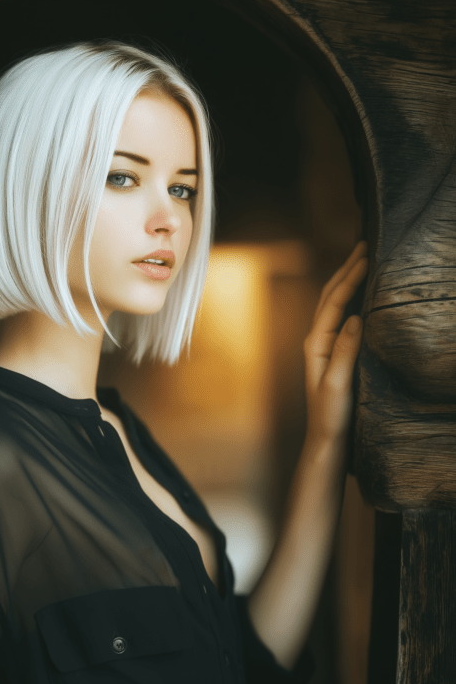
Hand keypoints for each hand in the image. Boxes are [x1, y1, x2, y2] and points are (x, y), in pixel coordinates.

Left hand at [303, 240, 367, 444]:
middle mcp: (318, 340)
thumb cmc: (331, 416)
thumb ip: (345, 351)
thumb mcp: (338, 384)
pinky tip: (365, 290)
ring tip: (364, 257)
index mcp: (316, 343)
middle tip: (365, 243)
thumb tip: (354, 317)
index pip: (333, 302)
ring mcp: (326, 345)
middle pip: (331, 295)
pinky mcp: (337, 353)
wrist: (327, 440)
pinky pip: (344, 317)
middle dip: (347, 268)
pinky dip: (353, 298)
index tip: (366, 255)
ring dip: (348, 279)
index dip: (350, 277)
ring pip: (336, 304)